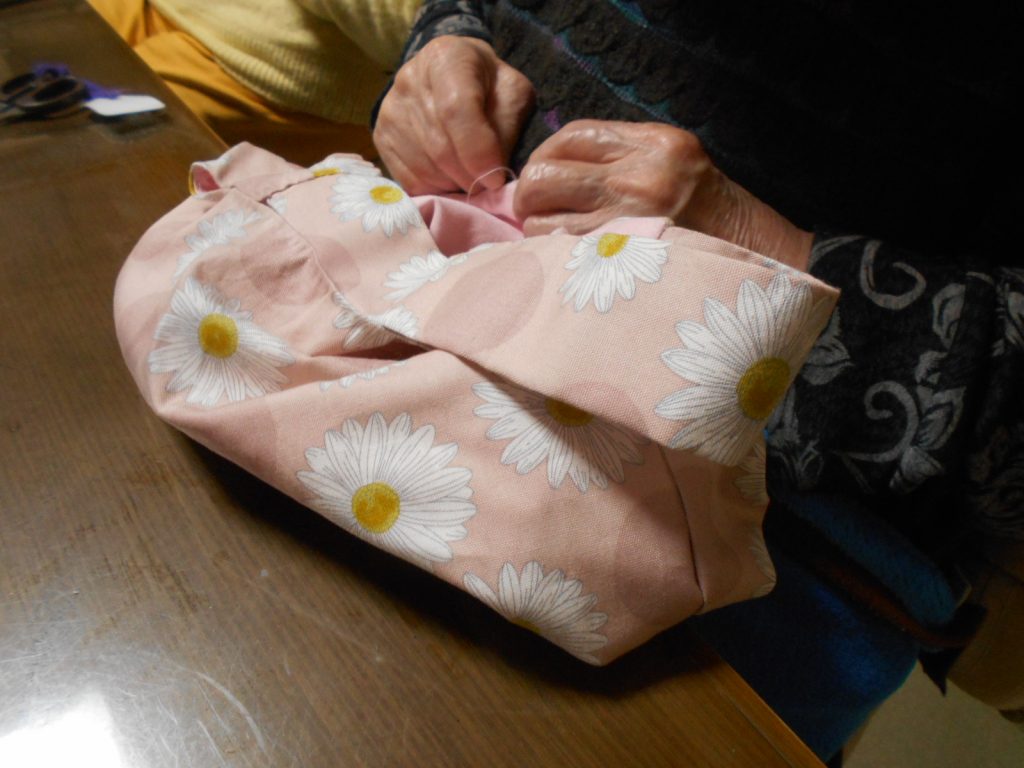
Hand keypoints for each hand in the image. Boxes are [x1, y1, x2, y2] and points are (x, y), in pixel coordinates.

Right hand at [373, 36, 533, 194]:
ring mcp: (390, 110)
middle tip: (488, 184)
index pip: (456, 110)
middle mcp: (409, 80)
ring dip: (454, 185)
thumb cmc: (489, 85)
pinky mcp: (381, 137)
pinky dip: (434, 190)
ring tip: (471, 178)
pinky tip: (450, 179)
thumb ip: (508, 126)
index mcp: (446, 58)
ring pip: (424, 169)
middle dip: (470, 176)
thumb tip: (492, 174)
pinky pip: (409, 180)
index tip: (496, 179)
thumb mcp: (512, 93)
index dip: (478, 152)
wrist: (452, 74)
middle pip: (439, 147)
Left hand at [513, 120, 811, 269]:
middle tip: (534, 212)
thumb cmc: (715, 218)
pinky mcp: (625, 259)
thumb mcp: (679, 164)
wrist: (762, 261)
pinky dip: (551, 257)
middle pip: (544, 173)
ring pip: (543, 218)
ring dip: (536, 231)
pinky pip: (562, 253)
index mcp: (656, 143)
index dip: (544, 155)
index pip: (572, 135)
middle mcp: (641, 176)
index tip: (543, 177)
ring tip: (551, 241)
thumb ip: (625, 157)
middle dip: (528, 195)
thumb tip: (558, 169)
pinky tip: (563, 263)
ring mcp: (631, 220)